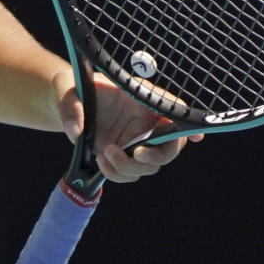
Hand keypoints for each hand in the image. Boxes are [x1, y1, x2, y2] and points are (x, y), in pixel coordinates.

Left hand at [54, 69, 201, 183]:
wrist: (66, 103)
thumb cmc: (75, 89)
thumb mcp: (69, 90)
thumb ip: (72, 108)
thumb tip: (75, 131)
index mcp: (142, 100)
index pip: (173, 111)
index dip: (187, 125)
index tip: (197, 136)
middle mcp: (144, 123)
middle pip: (169, 146)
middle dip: (159, 155)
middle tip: (138, 154)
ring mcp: (135, 142)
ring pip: (149, 166)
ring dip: (130, 167)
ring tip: (106, 153)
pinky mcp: (122, 157)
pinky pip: (129, 174)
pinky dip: (117, 174)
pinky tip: (101, 160)